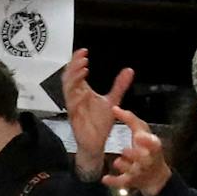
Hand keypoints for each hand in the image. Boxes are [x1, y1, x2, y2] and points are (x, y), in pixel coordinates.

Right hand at [63, 49, 133, 178]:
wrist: (96, 144)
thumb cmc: (100, 123)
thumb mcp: (113, 101)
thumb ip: (119, 86)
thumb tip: (129, 70)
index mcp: (82, 91)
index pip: (76, 72)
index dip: (77, 61)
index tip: (84, 51)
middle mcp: (76, 97)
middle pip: (69, 77)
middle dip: (74, 65)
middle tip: (82, 56)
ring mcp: (73, 107)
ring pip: (67, 88)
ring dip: (73, 77)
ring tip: (83, 68)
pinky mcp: (74, 117)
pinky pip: (71, 105)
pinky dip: (75, 96)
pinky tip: (82, 89)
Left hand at [101, 107, 170, 195]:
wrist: (155, 176)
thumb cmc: (147, 148)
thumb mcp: (142, 132)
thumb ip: (130, 119)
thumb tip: (114, 108)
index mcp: (153, 146)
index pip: (154, 144)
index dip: (147, 141)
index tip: (139, 136)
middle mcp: (148, 160)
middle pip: (143, 158)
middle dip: (134, 154)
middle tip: (125, 150)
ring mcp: (140, 172)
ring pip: (132, 170)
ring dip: (124, 166)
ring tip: (117, 162)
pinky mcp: (131, 181)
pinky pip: (122, 182)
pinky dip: (114, 181)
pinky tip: (105, 179)